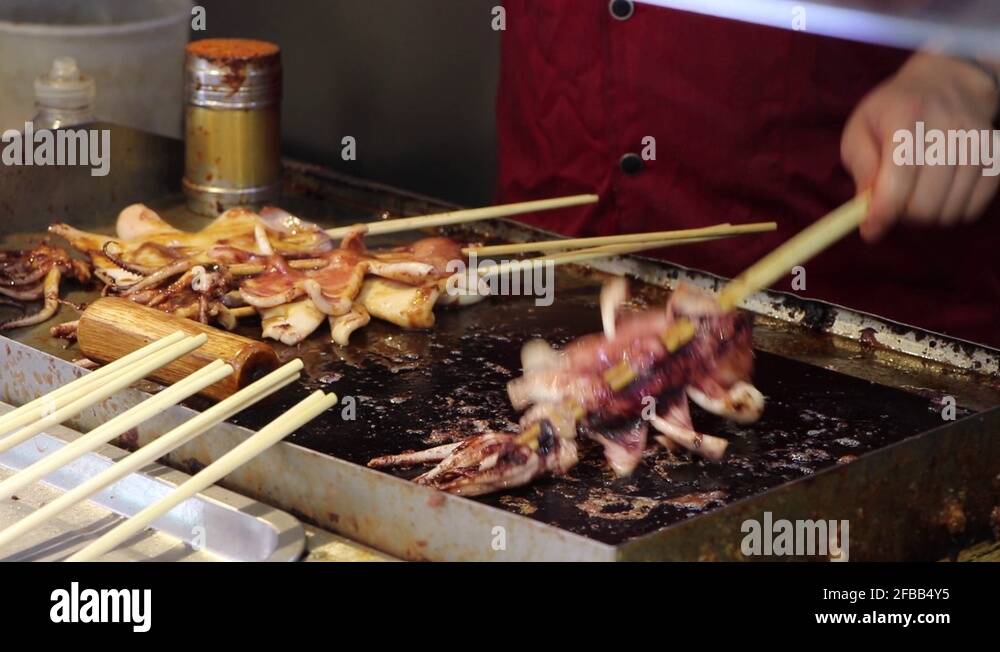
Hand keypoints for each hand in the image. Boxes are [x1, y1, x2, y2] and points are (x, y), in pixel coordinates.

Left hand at [841, 52, 999, 240]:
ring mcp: (977, 143)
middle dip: (901, 214)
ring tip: (914, 192)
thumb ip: (862, 170)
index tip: (870, 230)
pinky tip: (938, 191)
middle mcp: (948, 129)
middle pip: (923, 206)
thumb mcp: (860, 130)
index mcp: (907, 119)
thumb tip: (867, 212)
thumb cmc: (892, 112)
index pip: (897, 184)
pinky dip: (950, 210)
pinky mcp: (995, 157)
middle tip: (892, 201)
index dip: (881, 215)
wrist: (946, 82)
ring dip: (926, 214)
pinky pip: (971, 209)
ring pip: (947, 212)